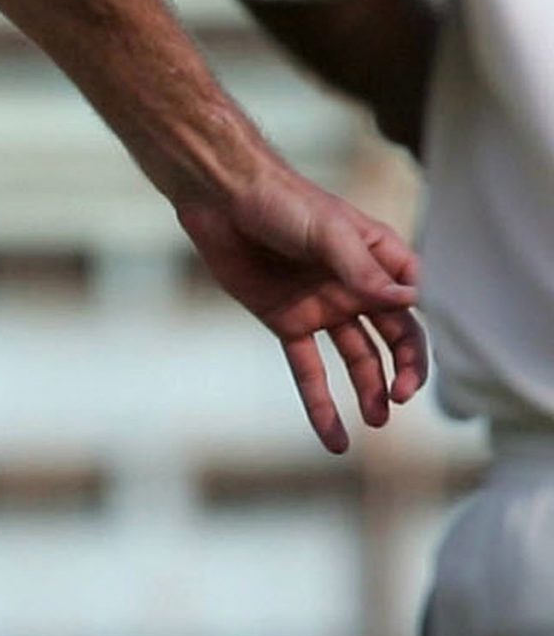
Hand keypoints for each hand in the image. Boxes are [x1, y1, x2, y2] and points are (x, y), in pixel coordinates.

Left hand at [177, 166, 426, 453]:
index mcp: (377, 260)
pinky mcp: (287, 321)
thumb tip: (411, 300)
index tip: (406, 342)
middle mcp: (355, 287)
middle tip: (400, 395)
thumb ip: (363, 270)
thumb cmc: (281, 200)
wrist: (220, 197)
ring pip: (358, 358)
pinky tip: (335, 438)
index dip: (416, 329)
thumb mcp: (327, 231)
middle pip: (394, 338)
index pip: (412, 303)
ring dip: (370, 390)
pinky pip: (309, 369)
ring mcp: (322, 306)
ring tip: (379, 420)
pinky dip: (320, 403)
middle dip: (403, 369)